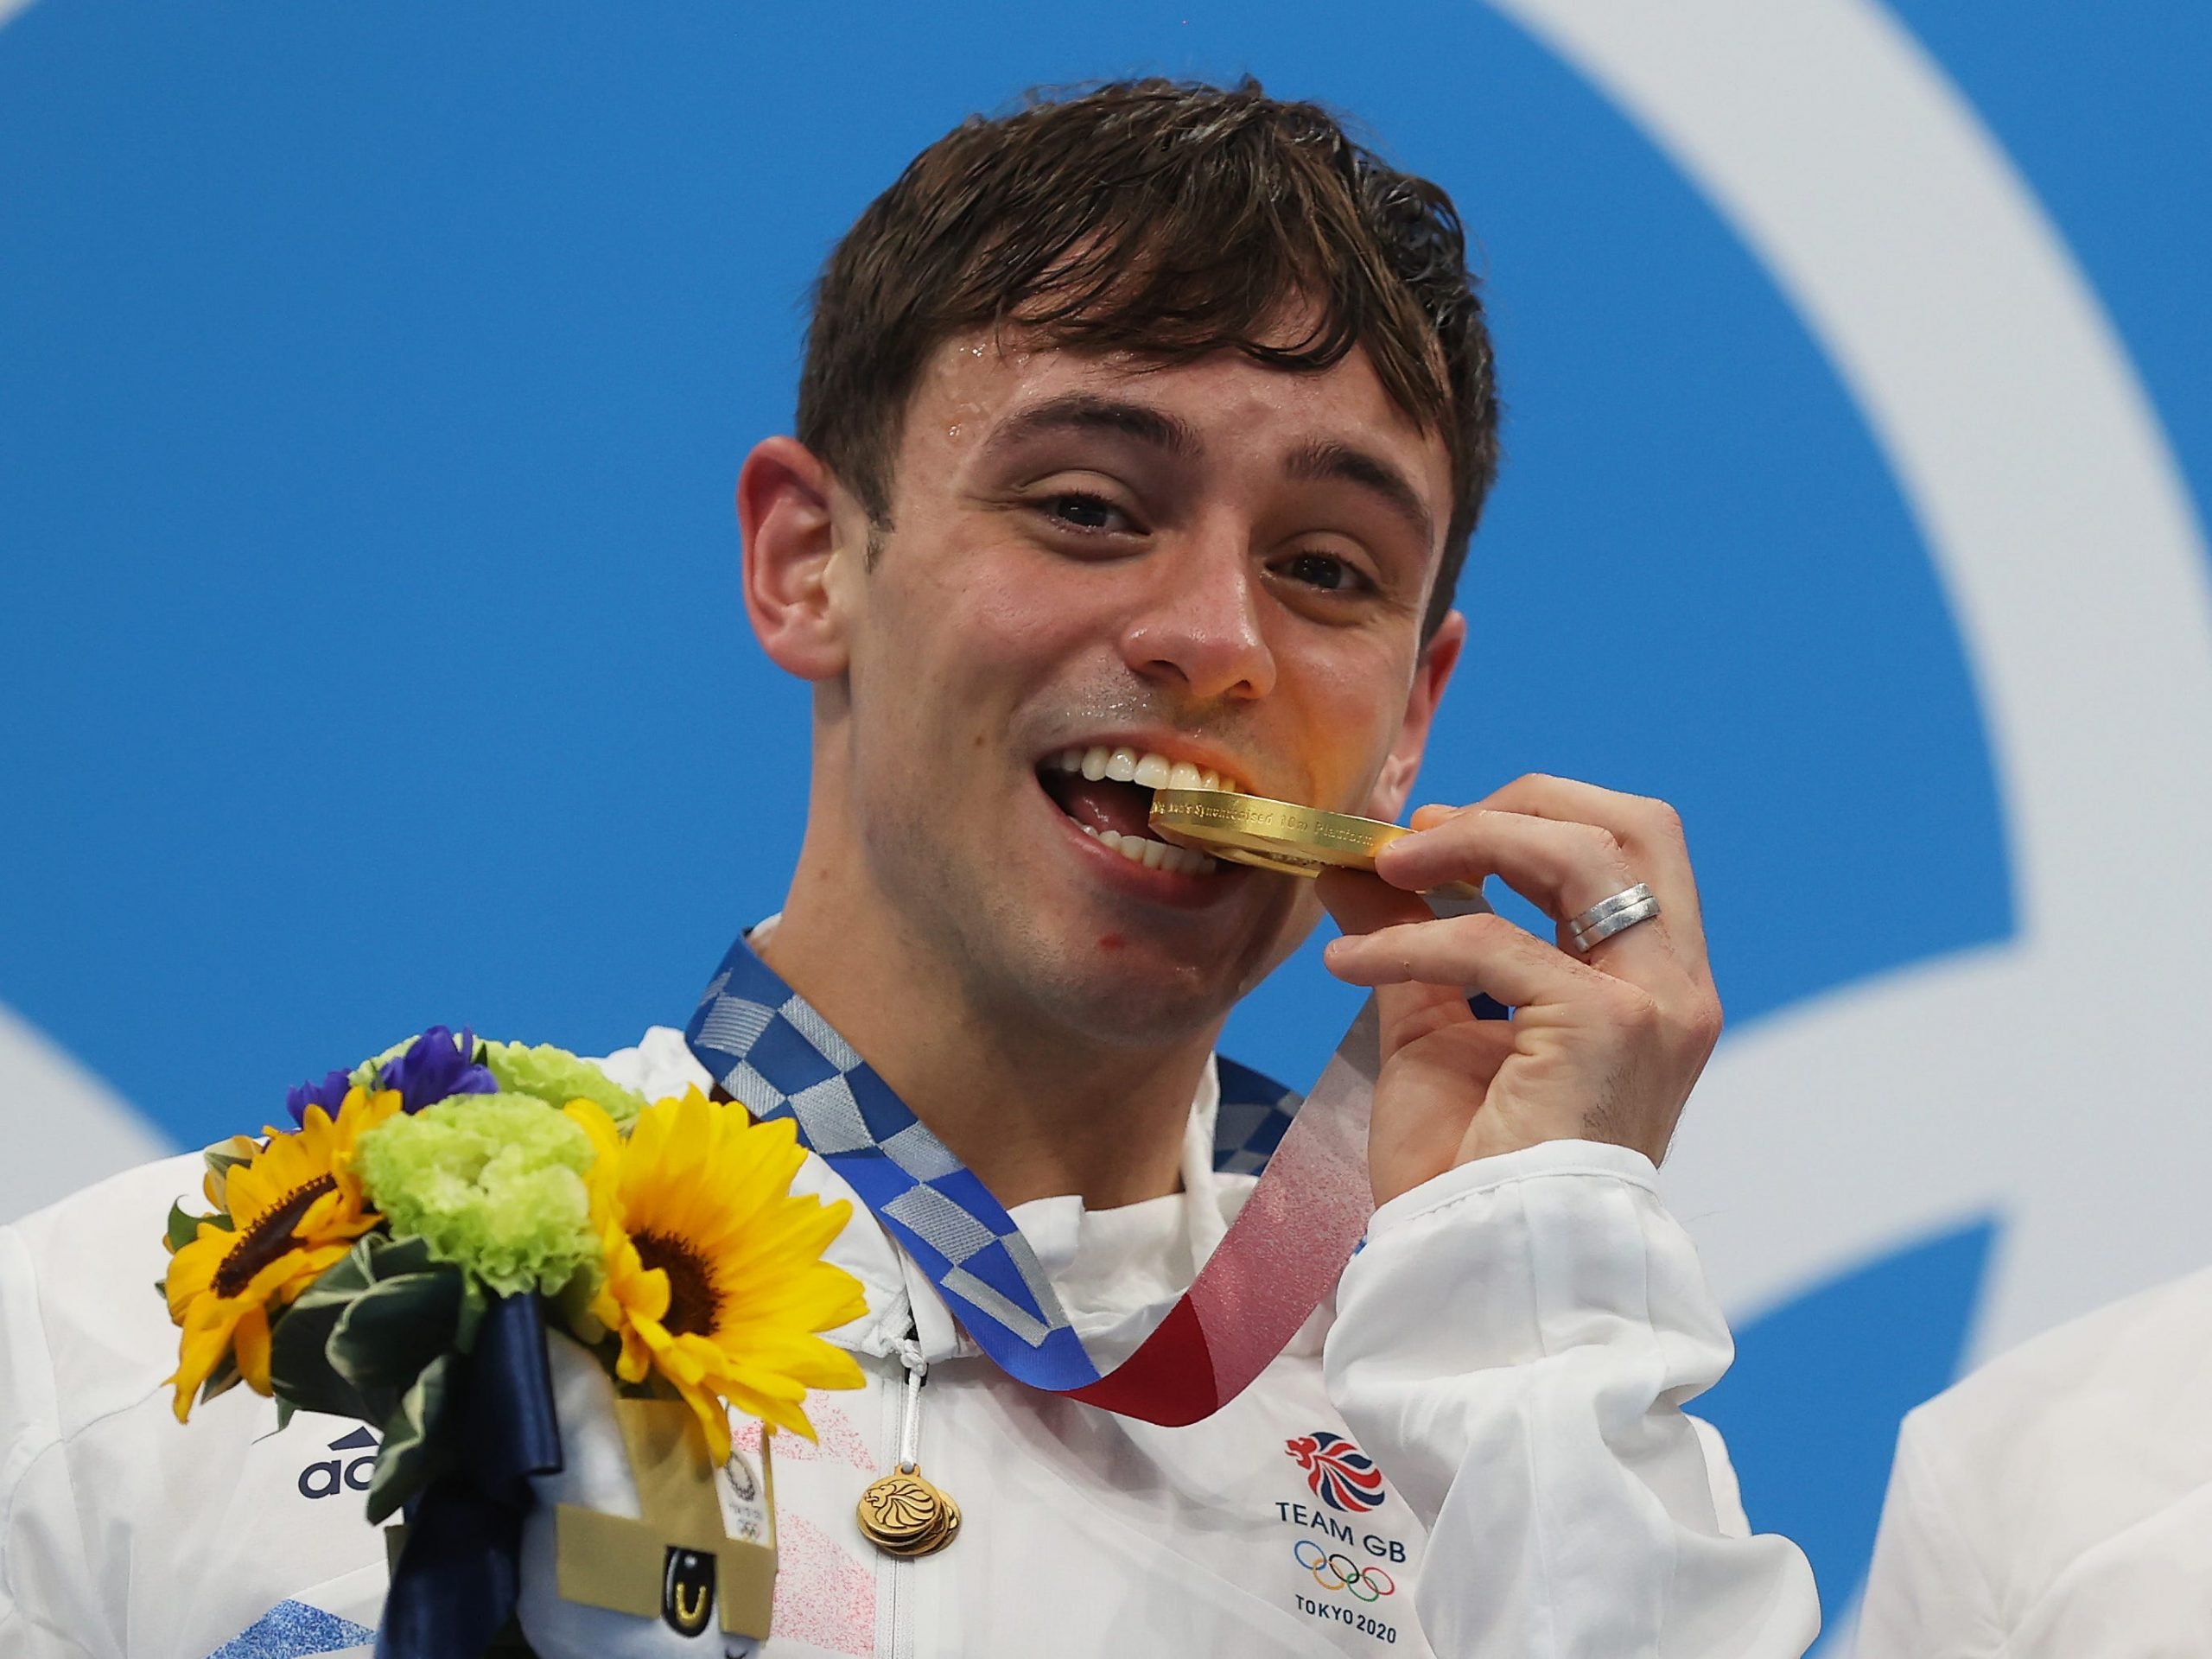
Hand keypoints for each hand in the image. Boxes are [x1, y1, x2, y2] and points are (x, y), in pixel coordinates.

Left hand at [1317, 774, 1722, 1205]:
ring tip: (1378, 869)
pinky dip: (1408, 940)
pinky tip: (1347, 966)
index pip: (1631, 847)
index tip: (1435, 834)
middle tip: (1422, 833)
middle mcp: (1677, 988)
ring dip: (1465, 843)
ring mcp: (1655, 1006)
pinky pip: (1493, 941)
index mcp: (1655, 985)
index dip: (1534, 815)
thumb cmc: (1468, 1167)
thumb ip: (1413, 934)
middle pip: (1633, 825)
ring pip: (1578, 855)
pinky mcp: (1608, 1028)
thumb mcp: (1434, 1024)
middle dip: (1521, 804)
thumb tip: (1355, 861)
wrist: (1476, 1261)